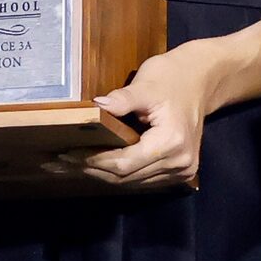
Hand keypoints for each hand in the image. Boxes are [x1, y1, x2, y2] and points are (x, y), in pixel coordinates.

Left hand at [56, 39, 226, 191]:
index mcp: (172, 142)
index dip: (93, 161)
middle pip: (127, 176)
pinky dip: (119, 174)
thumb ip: (122, 99)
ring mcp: (182, 170)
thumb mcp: (146, 84)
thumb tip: (95, 105)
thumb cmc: (173, 78)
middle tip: (58, 162)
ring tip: (70, 166)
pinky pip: (142, 179)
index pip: (124, 162)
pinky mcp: (179, 171)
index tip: (66, 154)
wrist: (202, 82)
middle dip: (91, 170)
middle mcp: (180, 162)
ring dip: (102, 175)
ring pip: (133, 182)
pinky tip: (95, 166)